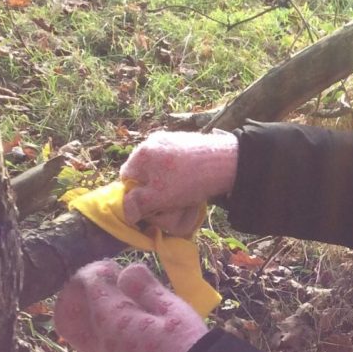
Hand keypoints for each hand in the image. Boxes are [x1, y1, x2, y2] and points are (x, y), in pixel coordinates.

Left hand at [53, 260, 208, 351]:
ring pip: (73, 328)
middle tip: (100, 283)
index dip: (99, 269)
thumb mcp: (169, 306)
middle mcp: (99, 338)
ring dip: (83, 308)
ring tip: (109, 300)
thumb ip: (144, 286)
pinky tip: (119, 318)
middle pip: (66, 310)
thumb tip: (126, 272)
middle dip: (77, 290)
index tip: (116, 268)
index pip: (88, 283)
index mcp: (113, 318)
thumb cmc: (183, 339)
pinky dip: (93, 323)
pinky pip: (88, 340)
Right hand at [120, 130, 237, 235]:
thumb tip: (126, 213)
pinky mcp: (187, 140)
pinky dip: (180, 173)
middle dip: (152, 188)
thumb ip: (138, 204)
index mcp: (141, 153)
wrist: (225, 162)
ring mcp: (171, 139)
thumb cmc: (188, 181)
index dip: (136, 194)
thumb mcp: (158, 198)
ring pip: (160, 167)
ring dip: (167, 182)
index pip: (127, 177)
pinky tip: (192, 182)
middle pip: (144, 171)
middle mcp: (153, 141)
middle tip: (167, 201)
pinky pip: (175, 161)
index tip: (150, 205)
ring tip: (182, 192)